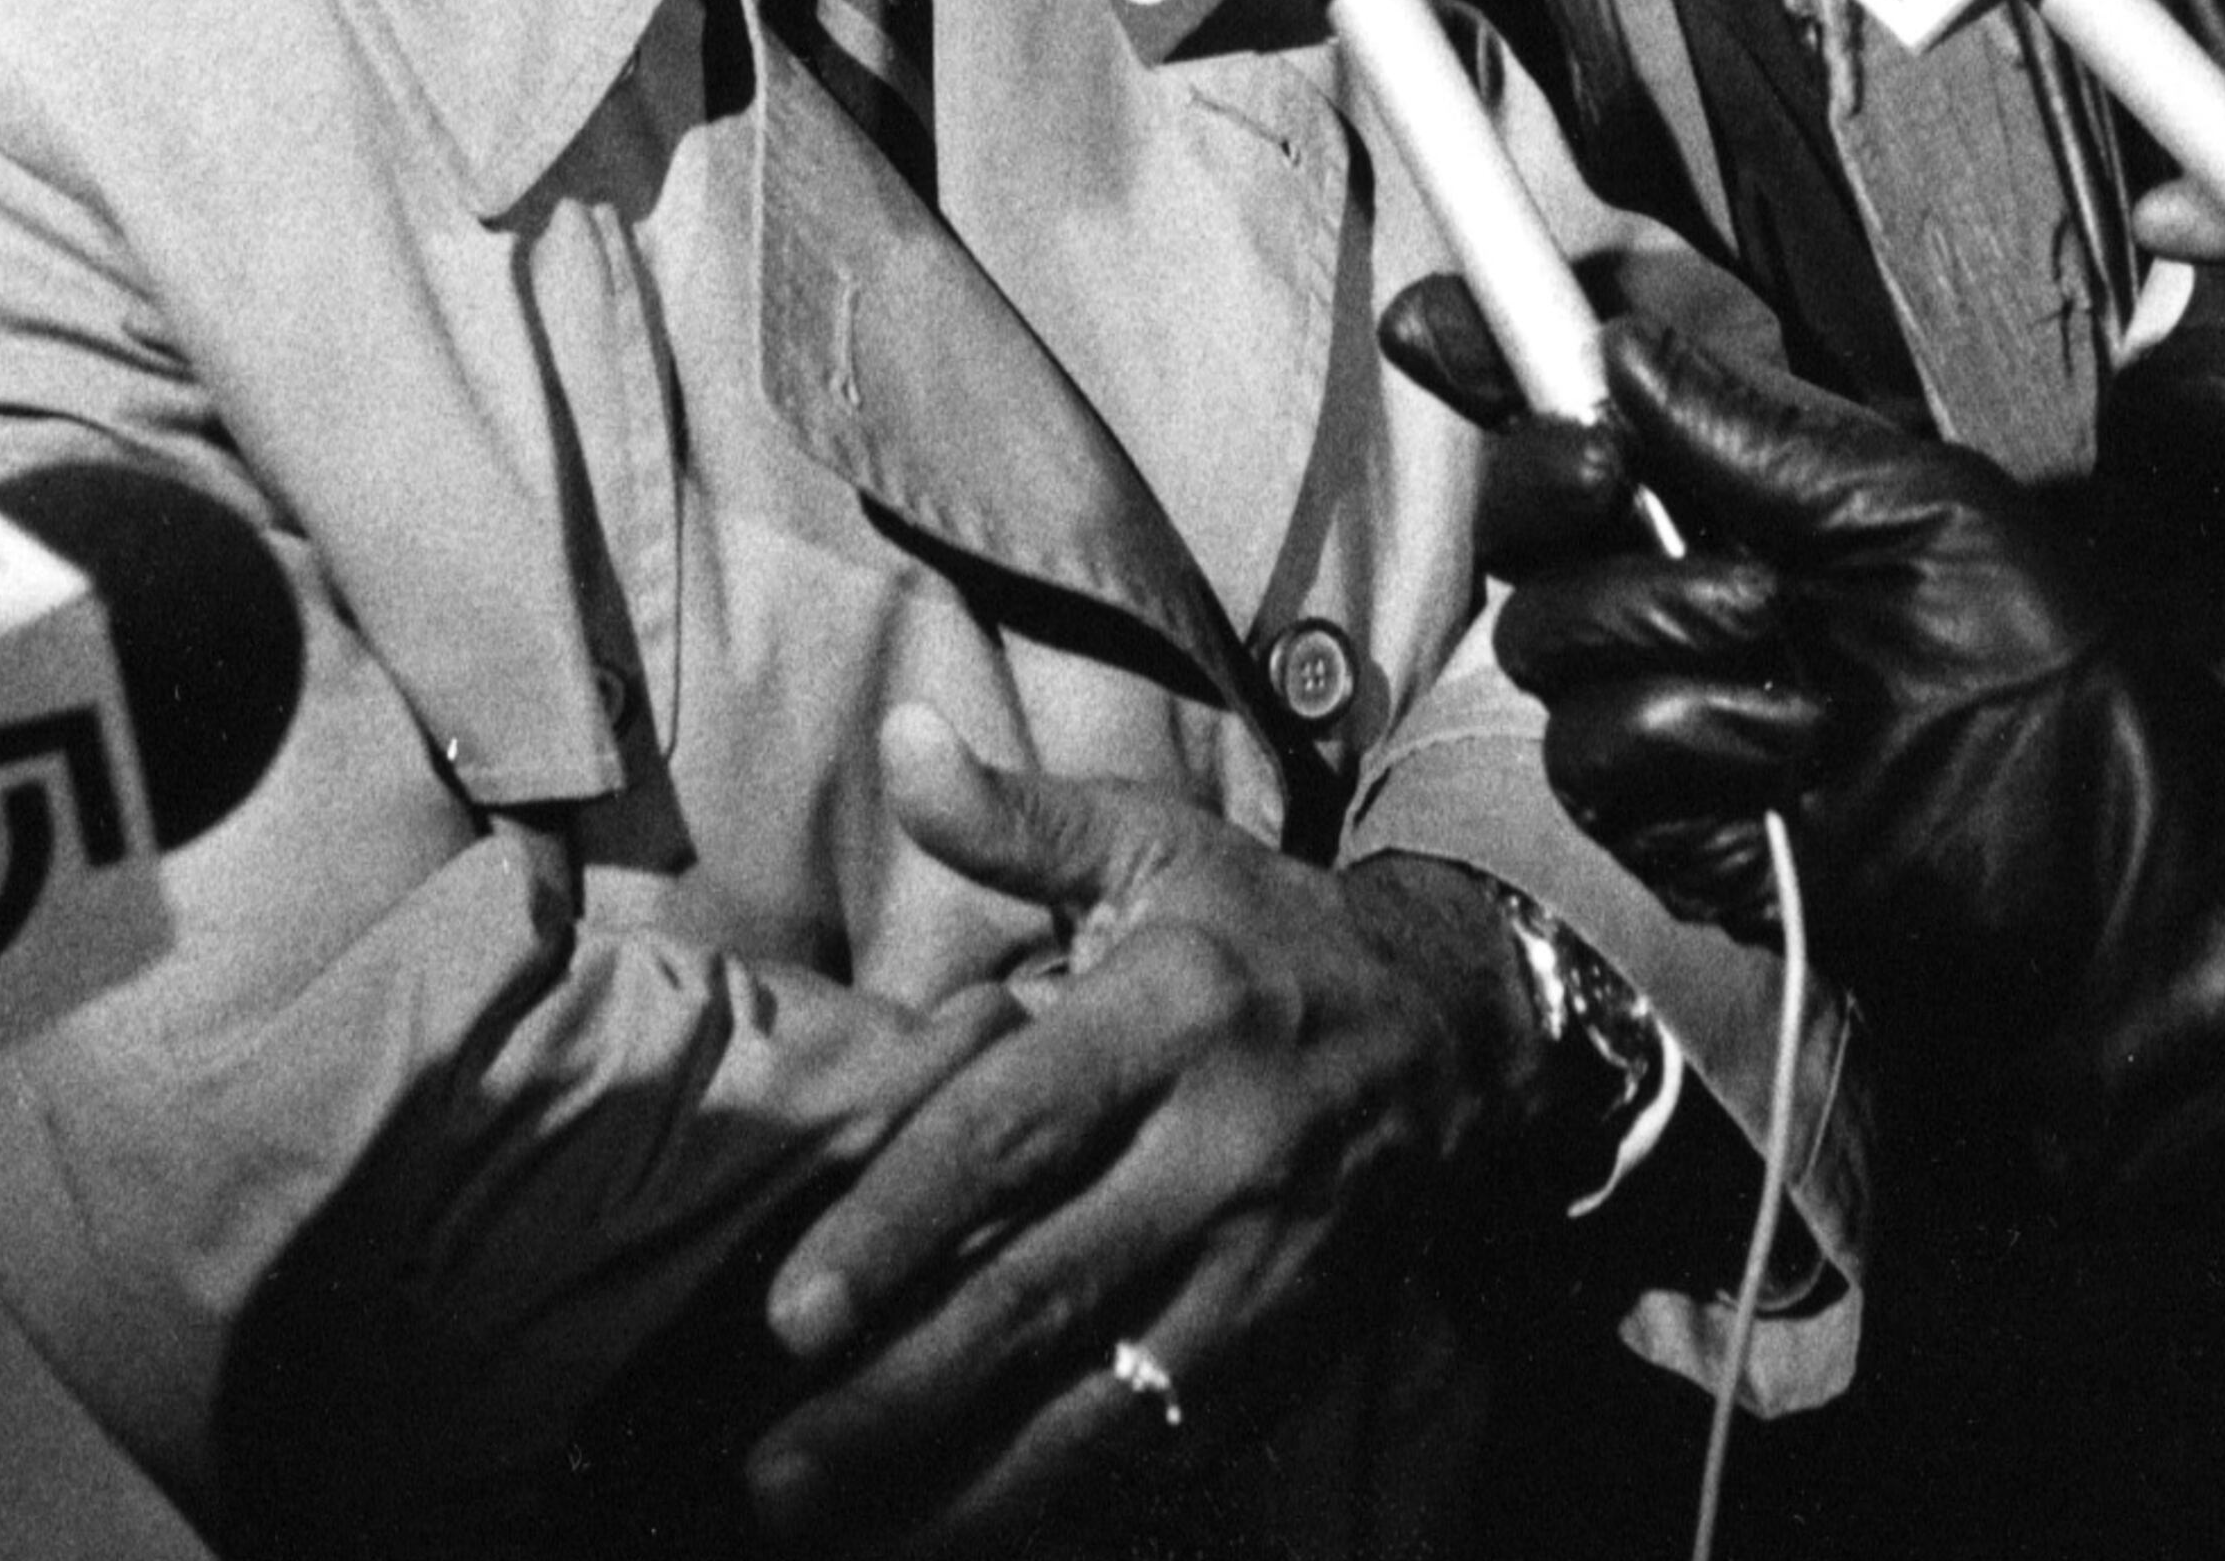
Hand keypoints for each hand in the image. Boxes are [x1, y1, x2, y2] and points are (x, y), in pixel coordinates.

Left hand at [744, 707, 1535, 1551]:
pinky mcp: (1291, 1347)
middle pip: (1043, 1289)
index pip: (1018, 1128)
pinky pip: (1164, 1446)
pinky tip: (955, 1531)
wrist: (1456, 1032)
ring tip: (836, 1528)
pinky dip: (1058, 1502)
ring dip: (963, 1485)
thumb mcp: (1156, 848)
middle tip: (769, 1473)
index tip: (790, 1311)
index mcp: (1173, 1011)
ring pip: (1102, 1403)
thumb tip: (898, 742)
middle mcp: (1223, 1148)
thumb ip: (1018, 821)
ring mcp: (1265, 1266)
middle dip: (900, 1392)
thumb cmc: (1261, 931)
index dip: (902, 1222)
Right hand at [1389, 270, 2090, 951]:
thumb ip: (1760, 436)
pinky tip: (1784, 744)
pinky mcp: (1667, 824)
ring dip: (1649, 609)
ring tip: (1775, 627)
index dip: (1499, 354)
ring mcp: (1666, 709)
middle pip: (1523, 511)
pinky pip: (1593, 747)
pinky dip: (1683, 727)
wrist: (2111, 881)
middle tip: (1610, 468)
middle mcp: (1684, 587)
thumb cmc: (2058, 683)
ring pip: (1542, 627)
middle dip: (1543, 471)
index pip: (1592, 408)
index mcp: (1748, 491)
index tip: (1431, 318)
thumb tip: (1617, 350)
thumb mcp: (1922, 508)